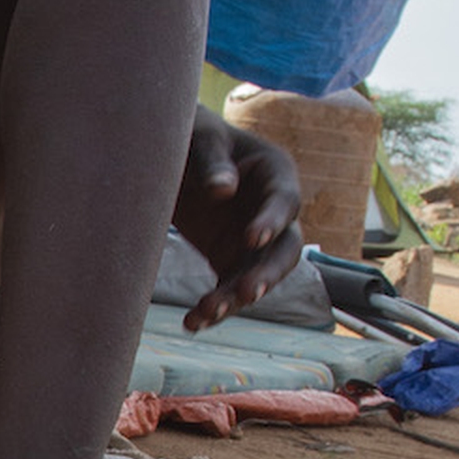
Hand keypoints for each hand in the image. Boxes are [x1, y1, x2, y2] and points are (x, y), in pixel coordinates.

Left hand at [173, 107, 303, 330]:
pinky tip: (193, 323)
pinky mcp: (230, 259)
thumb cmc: (193, 135)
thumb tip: (223, 190)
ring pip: (257, 277)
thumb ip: (212, 160)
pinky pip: (229, 289)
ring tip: (207, 313)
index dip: (271, 221)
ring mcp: (254, 240)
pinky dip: (214, 307)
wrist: (173, 153)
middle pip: (284, 250)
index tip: (251, 238)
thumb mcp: (200, 137)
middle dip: (267, 274)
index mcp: (276, 174)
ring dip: (236, 298)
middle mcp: (273, 212)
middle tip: (248, 292)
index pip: (285, 201)